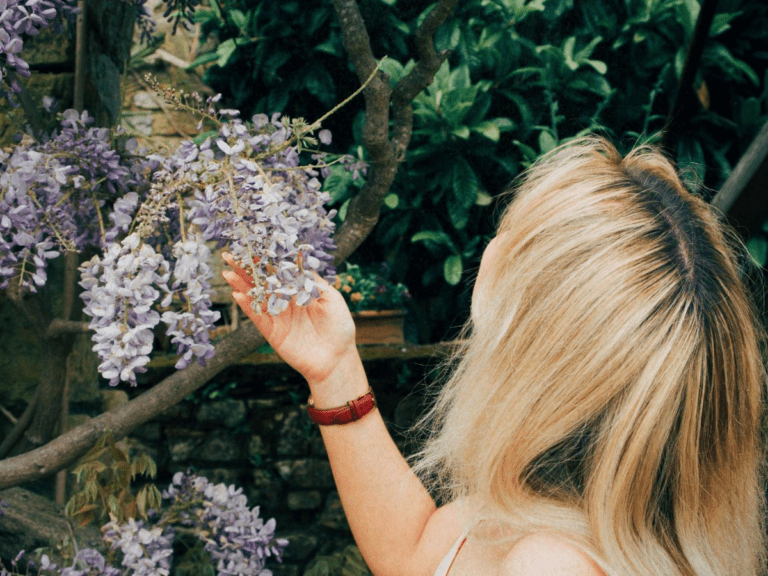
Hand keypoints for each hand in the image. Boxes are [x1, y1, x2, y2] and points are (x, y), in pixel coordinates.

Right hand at [221, 253, 358, 388]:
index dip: (265, 260)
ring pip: (255, 297)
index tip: (253, 247)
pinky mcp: (272, 332)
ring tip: (227, 272)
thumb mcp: (331, 298)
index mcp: (299, 291)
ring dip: (241, 285)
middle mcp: (285, 302)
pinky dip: (247, 306)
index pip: (278, 272)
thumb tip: (298, 260)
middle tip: (230, 254)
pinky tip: (237, 294)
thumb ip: (313, 280)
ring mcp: (277, 317)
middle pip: (262, 282)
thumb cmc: (339, 327)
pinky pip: (256, 316)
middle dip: (246, 269)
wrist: (337, 358)